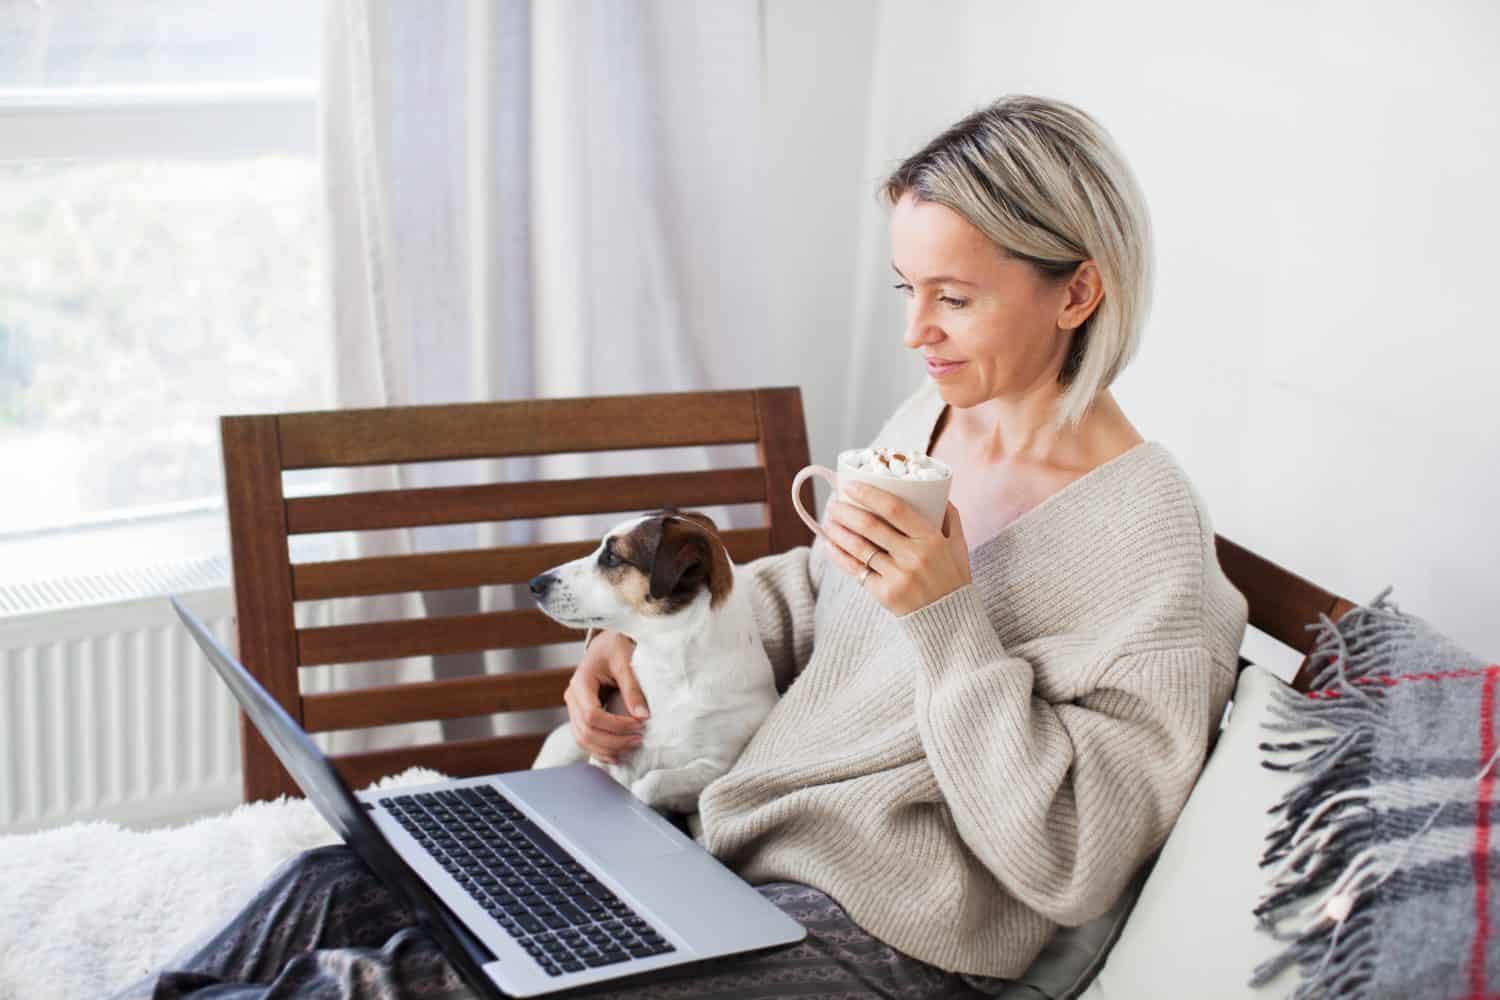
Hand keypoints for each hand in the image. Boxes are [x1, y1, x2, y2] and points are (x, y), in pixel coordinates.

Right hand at [563, 630, 648, 764]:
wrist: (607, 644)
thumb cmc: (615, 647)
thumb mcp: (626, 662)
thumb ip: (633, 689)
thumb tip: (643, 716)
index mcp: (580, 682)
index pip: (591, 715)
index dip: (616, 725)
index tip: (639, 725)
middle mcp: (572, 697)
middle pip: (586, 731)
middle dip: (614, 740)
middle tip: (639, 738)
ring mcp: (573, 708)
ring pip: (582, 739)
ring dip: (607, 748)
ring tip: (632, 746)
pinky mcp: (580, 715)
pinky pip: (585, 738)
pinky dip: (600, 749)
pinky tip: (617, 754)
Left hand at [823, 482, 971, 616]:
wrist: (952, 622)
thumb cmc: (953, 579)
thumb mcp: (959, 545)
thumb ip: (949, 517)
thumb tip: (936, 491)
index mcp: (931, 539)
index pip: (895, 508)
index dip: (869, 494)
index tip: (850, 485)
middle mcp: (913, 556)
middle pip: (870, 526)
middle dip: (846, 511)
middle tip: (833, 503)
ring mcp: (898, 576)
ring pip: (859, 548)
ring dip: (838, 532)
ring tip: (828, 522)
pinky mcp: (885, 594)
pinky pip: (856, 570)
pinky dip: (839, 556)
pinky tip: (830, 546)